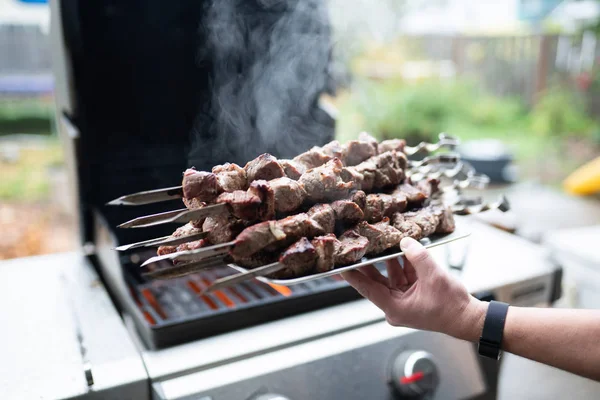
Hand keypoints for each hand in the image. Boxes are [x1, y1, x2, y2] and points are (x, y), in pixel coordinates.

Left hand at [341, 237, 486, 340]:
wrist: (468, 317)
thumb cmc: (451, 307)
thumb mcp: (433, 277)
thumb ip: (417, 257)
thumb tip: (405, 242)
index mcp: (394, 308)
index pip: (366, 288)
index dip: (352, 275)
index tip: (339, 266)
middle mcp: (395, 305)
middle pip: (376, 280)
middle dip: (368, 262)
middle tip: (356, 246)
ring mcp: (403, 299)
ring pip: (390, 274)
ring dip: (389, 259)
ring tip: (380, 240)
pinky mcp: (412, 293)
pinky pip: (403, 274)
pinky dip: (403, 262)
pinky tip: (401, 247)